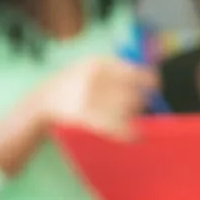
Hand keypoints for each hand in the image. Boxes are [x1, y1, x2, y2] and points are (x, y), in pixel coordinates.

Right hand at [41, 56, 156, 138]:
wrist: (44, 99)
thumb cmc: (75, 82)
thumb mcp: (92, 65)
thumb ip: (120, 67)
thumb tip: (153, 74)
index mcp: (100, 63)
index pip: (137, 72)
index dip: (151, 81)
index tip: (155, 87)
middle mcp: (96, 79)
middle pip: (135, 93)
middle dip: (141, 101)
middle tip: (139, 104)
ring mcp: (90, 98)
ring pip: (128, 110)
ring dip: (133, 116)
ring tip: (127, 116)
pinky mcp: (87, 117)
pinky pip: (117, 127)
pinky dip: (130, 133)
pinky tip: (135, 135)